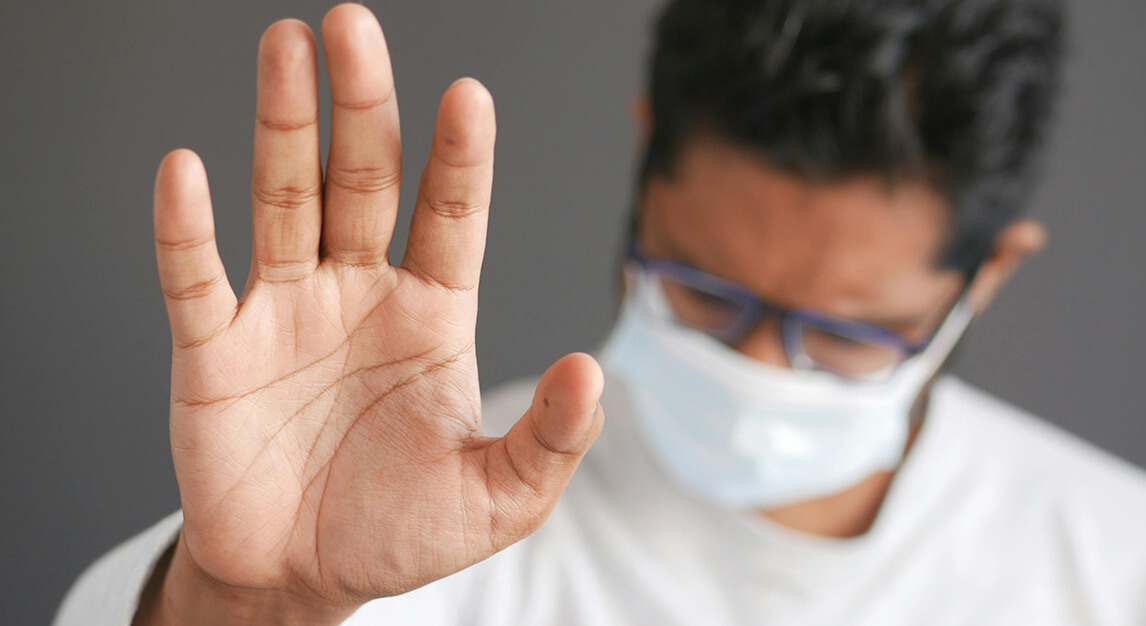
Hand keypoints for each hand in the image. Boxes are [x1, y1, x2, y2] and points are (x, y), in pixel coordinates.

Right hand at [143, 4, 603, 621]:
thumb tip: (589, 371)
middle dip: (362, 105)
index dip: (460, 158)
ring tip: (286, 48)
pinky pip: (195, 279)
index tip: (470, 96)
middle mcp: (358, 293)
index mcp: (431, 314)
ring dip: (282, 126)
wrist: (301, 577)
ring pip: (284, 200)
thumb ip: (548, 440)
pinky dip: (188, 229)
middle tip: (354, 26)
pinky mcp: (213, 351)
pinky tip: (188, 169)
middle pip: (362, 180)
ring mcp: (283, 313)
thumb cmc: (400, 529)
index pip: (451, 216)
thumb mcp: (496, 499)